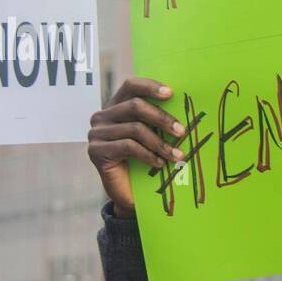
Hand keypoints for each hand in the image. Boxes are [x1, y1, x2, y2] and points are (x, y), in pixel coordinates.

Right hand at [87, 77, 185, 216]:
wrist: (128, 194)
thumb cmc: (145, 161)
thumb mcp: (152, 137)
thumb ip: (158, 121)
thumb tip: (185, 106)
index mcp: (116, 106)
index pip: (131, 86)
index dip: (151, 86)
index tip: (172, 93)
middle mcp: (102, 116)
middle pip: (135, 106)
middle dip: (162, 118)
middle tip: (182, 131)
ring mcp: (97, 133)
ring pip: (135, 129)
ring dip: (160, 143)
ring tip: (177, 155)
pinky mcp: (96, 151)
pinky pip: (128, 146)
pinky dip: (148, 155)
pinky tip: (160, 164)